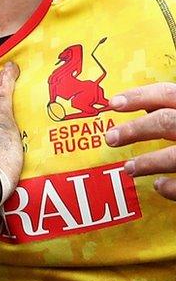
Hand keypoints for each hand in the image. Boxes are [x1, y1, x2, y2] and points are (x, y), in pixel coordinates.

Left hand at [107, 83, 175, 198]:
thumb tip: (146, 107)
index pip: (169, 93)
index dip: (139, 96)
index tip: (113, 104)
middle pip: (166, 122)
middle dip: (135, 130)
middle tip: (111, 138)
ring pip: (174, 157)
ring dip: (148, 163)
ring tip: (130, 168)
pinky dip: (171, 187)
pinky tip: (160, 186)